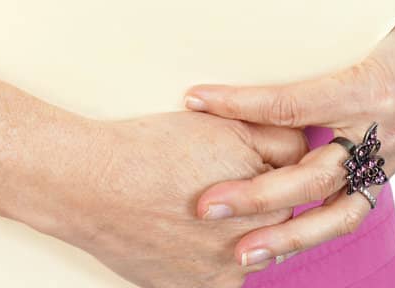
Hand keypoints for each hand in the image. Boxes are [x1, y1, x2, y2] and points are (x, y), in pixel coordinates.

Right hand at [55, 108, 309, 287]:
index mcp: (266, 189)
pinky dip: (212, 258)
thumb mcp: (216, 123)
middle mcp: (257, 236)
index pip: (297, 176)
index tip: (252, 157)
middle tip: (219, 178)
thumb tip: (302, 142)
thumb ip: (270, 133)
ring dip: (241, 232)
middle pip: (279, 216)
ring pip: (254, 249)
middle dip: (261, 199)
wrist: (92, 186)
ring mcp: (230, 269)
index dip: (271, 160)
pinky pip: (226, 276)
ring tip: (197, 205)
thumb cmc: (149, 149)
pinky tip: (187, 235)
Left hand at [181, 0, 394, 271]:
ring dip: (285, 235)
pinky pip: (349, 210)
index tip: (194, 100)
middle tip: (204, 204)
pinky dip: (313, 230)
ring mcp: (387, 154)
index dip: (241, 104)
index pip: (292, 104)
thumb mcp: (357, 13)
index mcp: (370, 86)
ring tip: (240, 250)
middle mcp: (380, 129)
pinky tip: (278, 242)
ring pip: (335, 211)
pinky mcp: (387, 168)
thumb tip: (242, 4)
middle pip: (312, 175)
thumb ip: (306, 22)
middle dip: (255, 194)